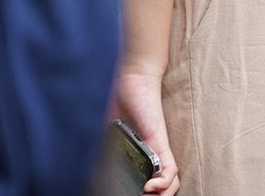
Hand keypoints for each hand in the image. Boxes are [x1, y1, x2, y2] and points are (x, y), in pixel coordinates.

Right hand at [114, 71, 181, 195]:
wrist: (134, 79)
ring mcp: (159, 149)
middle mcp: (154, 155)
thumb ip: (110, 149)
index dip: (141, 193)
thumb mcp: (111, 132)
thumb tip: (94, 171)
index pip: (149, 183)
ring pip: (170, 183)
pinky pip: (169, 169)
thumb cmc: (123, 103)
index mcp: (142, 156)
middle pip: (162, 187)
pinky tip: (150, 187)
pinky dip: (163, 183)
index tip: (129, 195)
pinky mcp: (160, 142)